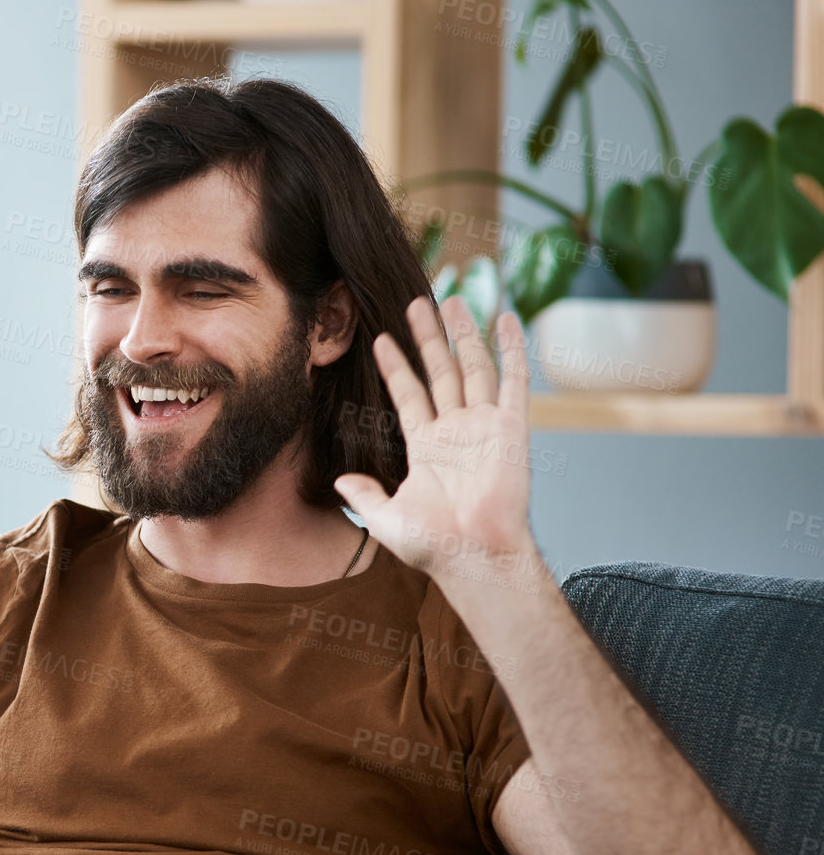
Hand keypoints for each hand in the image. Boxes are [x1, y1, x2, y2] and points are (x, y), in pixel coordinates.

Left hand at [333, 296, 549, 598]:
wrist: (473, 555)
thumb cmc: (434, 546)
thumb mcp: (385, 519)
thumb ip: (364, 495)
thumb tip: (340, 480)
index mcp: (427, 447)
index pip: (408, 395)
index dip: (396, 366)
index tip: (381, 338)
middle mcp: (457, 430)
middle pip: (440, 371)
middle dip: (428, 336)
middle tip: (416, 301)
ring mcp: (485, 426)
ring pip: (472, 367)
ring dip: (463, 334)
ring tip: (453, 299)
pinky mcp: (512, 427)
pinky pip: (514, 381)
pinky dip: (512, 350)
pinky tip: (506, 320)